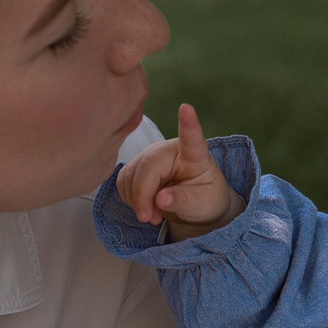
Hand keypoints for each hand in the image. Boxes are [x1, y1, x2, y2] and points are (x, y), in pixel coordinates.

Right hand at [116, 103, 243, 237]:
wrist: (196, 204)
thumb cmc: (204, 200)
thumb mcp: (201, 205)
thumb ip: (182, 201)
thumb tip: (160, 199)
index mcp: (195, 155)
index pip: (191, 138)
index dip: (188, 123)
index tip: (187, 108)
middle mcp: (170, 149)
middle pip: (146, 167)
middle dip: (142, 196)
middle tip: (150, 219)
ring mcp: (151, 155)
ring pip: (130, 175)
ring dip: (136, 200)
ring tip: (153, 215)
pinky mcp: (138, 165)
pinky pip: (123, 181)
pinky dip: (129, 198)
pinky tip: (144, 206)